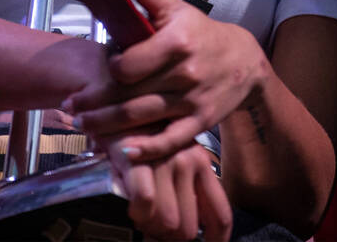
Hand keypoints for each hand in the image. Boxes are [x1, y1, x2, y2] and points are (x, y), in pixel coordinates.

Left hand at [64, 0, 268, 160]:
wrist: (245, 61)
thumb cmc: (201, 33)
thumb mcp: (174, 8)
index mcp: (176, 42)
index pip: (127, 66)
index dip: (109, 69)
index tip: (103, 68)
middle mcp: (185, 74)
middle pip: (128, 96)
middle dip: (94, 105)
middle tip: (69, 107)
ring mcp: (192, 101)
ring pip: (141, 120)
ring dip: (106, 127)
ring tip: (82, 125)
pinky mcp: (200, 122)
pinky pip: (168, 141)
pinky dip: (144, 150)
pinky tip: (121, 152)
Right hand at [108, 141, 231, 241]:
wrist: (116, 108)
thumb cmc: (145, 139)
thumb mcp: (176, 157)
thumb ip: (188, 189)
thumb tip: (192, 231)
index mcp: (202, 164)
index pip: (220, 215)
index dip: (216, 241)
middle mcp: (188, 161)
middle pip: (189, 228)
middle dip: (170, 237)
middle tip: (155, 227)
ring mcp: (165, 161)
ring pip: (167, 223)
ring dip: (151, 227)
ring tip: (142, 215)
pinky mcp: (140, 162)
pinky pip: (146, 206)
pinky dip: (137, 213)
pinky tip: (131, 207)